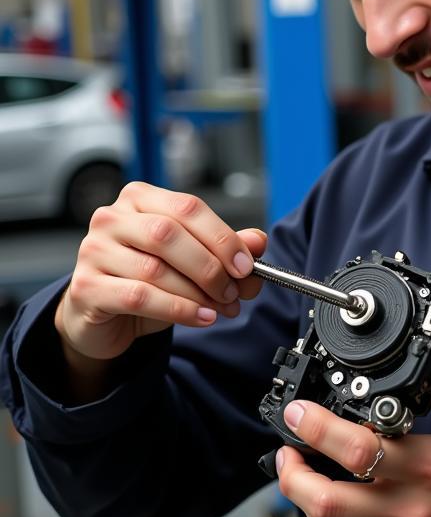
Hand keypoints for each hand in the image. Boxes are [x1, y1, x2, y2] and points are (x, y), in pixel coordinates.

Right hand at [56, 182, 266, 367]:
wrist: (106, 318)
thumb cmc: (149, 280)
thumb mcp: (193, 262)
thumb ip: (225, 249)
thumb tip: (258, 242)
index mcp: (141, 198)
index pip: (188, 207)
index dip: (222, 237)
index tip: (246, 265)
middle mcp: (112, 218)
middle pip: (169, 234)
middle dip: (210, 267)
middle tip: (233, 292)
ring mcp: (94, 250)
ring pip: (155, 269)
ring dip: (197, 293)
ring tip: (220, 308)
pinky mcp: (86, 286)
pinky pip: (139, 296)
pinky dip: (178, 310)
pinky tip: (201, 318)